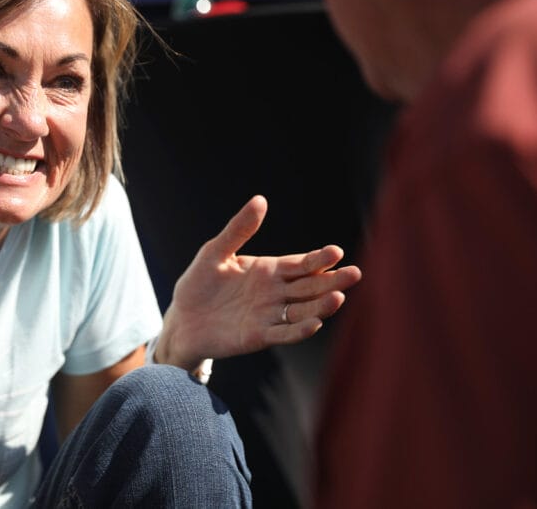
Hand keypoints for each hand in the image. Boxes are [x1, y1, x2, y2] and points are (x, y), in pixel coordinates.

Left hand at [157, 196, 361, 369]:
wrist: (182, 318)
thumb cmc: (199, 283)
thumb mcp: (215, 251)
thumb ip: (239, 229)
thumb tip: (260, 200)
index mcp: (270, 270)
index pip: (301, 264)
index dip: (319, 259)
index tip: (336, 251)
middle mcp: (276, 293)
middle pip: (310, 287)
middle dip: (332, 281)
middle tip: (354, 274)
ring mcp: (270, 315)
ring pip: (303, 310)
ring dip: (321, 306)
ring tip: (338, 298)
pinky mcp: (259, 336)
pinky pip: (284, 333)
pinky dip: (299, 330)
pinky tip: (314, 323)